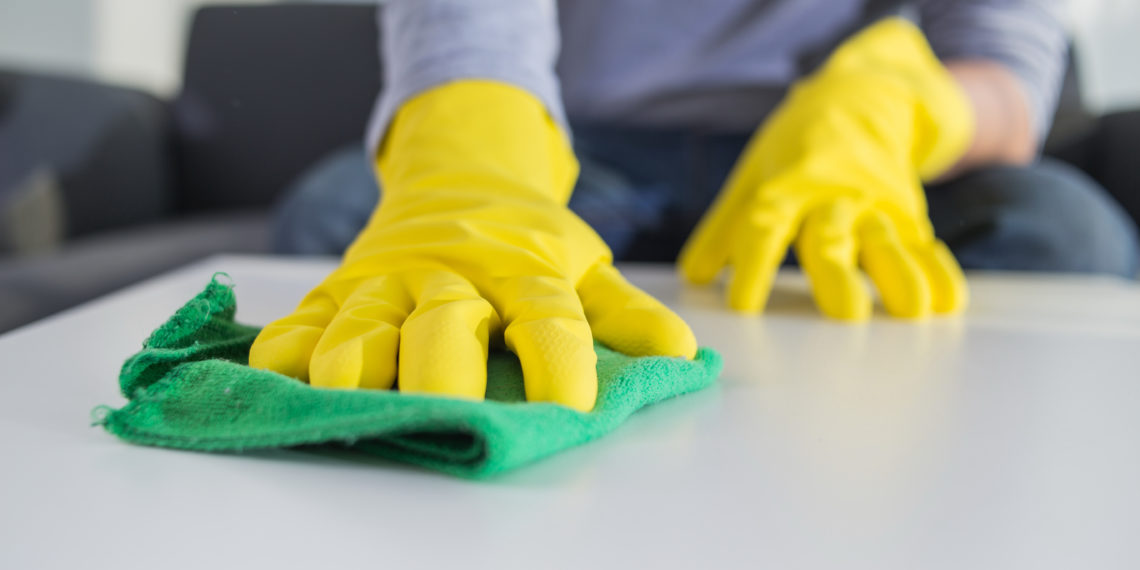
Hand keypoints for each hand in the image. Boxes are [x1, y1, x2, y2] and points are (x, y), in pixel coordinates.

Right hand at [249, 81, 695, 410]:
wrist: (457, 175)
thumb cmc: (526, 237)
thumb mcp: (583, 265)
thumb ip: (624, 312)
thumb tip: (683, 356)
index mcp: (522, 268)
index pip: (545, 314)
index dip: (557, 360)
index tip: (568, 409)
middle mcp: (453, 273)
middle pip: (447, 320)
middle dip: (445, 366)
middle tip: (447, 410)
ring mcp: (390, 276)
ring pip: (368, 317)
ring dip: (355, 352)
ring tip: (346, 389)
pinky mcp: (340, 283)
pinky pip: (307, 313)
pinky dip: (288, 340)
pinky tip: (275, 368)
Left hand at [679, 18, 973, 319]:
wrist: (858, 99)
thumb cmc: (794, 149)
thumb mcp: (752, 176)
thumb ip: (723, 228)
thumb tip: (694, 278)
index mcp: (786, 187)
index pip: (765, 227)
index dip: (753, 265)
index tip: (742, 306)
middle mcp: (832, 197)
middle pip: (832, 238)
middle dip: (839, 274)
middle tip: (846, 313)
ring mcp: (876, 206)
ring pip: (888, 242)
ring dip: (901, 275)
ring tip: (913, 312)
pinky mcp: (909, 215)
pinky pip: (926, 245)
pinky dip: (940, 271)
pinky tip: (948, 303)